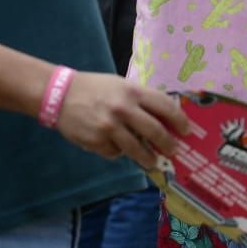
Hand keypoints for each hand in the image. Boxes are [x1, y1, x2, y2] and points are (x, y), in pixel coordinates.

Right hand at [55, 72, 190, 170]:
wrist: (60, 95)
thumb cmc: (95, 88)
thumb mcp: (120, 85)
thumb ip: (140, 100)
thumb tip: (163, 118)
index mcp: (132, 91)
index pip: (165, 106)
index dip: (179, 120)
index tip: (186, 130)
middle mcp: (123, 109)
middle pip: (155, 131)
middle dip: (168, 143)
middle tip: (173, 150)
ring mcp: (110, 127)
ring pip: (137, 150)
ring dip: (149, 158)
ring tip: (153, 161)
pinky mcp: (97, 142)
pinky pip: (115, 153)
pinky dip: (119, 152)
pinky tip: (117, 147)